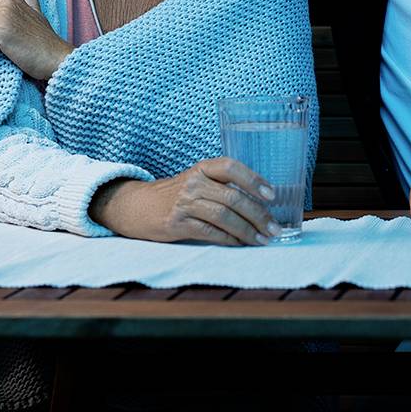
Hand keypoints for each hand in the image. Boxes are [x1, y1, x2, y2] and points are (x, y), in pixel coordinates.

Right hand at [89, 158, 279, 245]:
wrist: (136, 206)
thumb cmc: (175, 195)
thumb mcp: (196, 181)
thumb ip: (222, 186)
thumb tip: (260, 204)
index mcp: (202, 168)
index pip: (231, 167)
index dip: (253, 179)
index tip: (272, 195)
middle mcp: (193, 183)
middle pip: (233, 197)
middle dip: (258, 215)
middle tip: (274, 228)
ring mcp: (184, 203)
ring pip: (224, 216)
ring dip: (247, 230)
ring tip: (262, 239)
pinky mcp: (176, 224)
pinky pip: (210, 232)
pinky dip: (229, 239)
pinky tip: (241, 244)